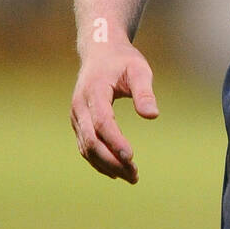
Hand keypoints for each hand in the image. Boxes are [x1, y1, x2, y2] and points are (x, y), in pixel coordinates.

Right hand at [70, 44, 158, 182]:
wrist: (99, 51)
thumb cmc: (123, 60)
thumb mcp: (139, 69)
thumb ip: (144, 92)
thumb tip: (153, 116)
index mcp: (94, 91)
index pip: (102, 122)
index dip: (115, 141)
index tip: (131, 158)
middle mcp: (80, 106)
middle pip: (91, 140)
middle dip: (111, 161)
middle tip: (135, 175)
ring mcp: (77, 116)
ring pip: (86, 148)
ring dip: (106, 165)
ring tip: (131, 177)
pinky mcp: (79, 123)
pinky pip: (85, 146)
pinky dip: (99, 161)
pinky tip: (116, 171)